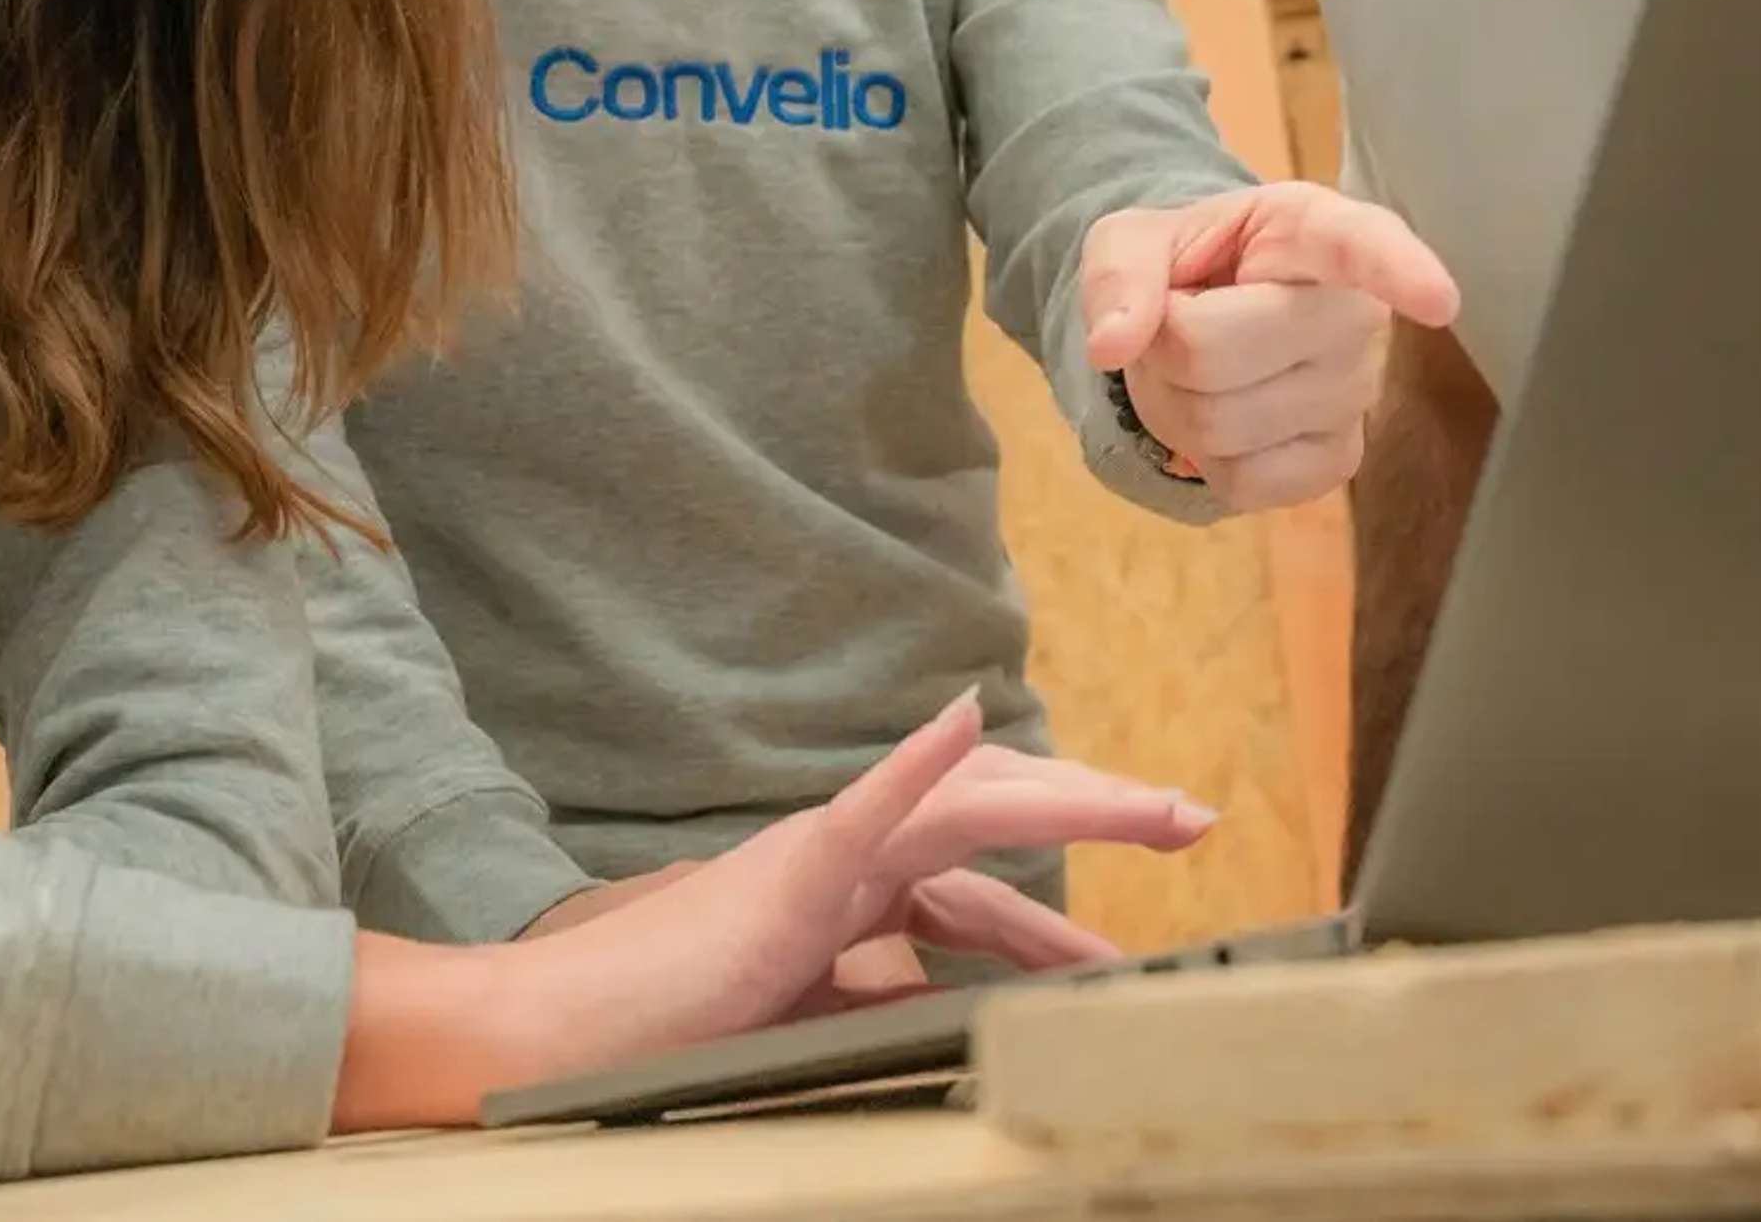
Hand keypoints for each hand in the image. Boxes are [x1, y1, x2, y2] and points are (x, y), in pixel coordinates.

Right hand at [335, 690, 1205, 1128]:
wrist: (568, 1035)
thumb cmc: (670, 1033)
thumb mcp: (806, 1021)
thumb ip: (877, 1000)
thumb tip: (955, 1010)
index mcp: (849, 897)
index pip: (976, 885)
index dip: (1054, 911)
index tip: (1125, 951)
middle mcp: (847, 858)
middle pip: (996, 816)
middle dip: (1098, 815)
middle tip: (1192, 822)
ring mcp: (822, 856)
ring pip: (969, 802)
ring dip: (1068, 791)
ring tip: (1152, 800)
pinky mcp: (793, 872)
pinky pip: (871, 809)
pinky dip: (921, 763)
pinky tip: (967, 724)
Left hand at [1079, 182, 1462, 509]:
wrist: (1203, 324)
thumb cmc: (1187, 265)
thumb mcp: (1133, 240)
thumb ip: (1118, 272)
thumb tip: (1113, 343)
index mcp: (1310, 230)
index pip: (1362, 244)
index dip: (1400, 270)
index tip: (1438, 300)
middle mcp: (1353, 311)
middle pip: (1213, 351)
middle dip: (1159, 349)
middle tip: (1174, 327)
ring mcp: (1356, 392)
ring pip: (1219, 424)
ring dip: (1173, 407)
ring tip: (1196, 371)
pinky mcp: (1341, 459)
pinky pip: (1247, 483)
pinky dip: (1207, 462)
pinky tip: (1226, 422)